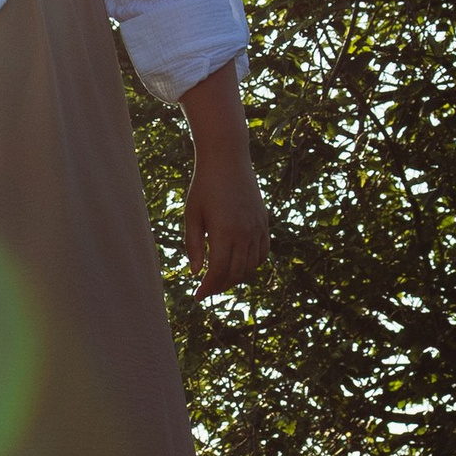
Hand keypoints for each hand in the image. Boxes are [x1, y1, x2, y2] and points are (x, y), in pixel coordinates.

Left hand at [182, 144, 268, 289]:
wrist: (227, 159)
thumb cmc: (204, 186)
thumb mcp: (191, 215)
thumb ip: (193, 245)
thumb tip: (196, 272)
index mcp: (224, 232)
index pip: (219, 271)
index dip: (208, 287)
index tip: (198, 296)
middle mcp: (245, 233)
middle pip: (236, 273)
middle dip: (220, 285)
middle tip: (206, 289)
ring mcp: (258, 227)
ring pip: (251, 266)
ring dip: (236, 277)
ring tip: (220, 278)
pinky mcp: (264, 222)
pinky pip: (263, 252)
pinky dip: (252, 264)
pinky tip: (239, 265)